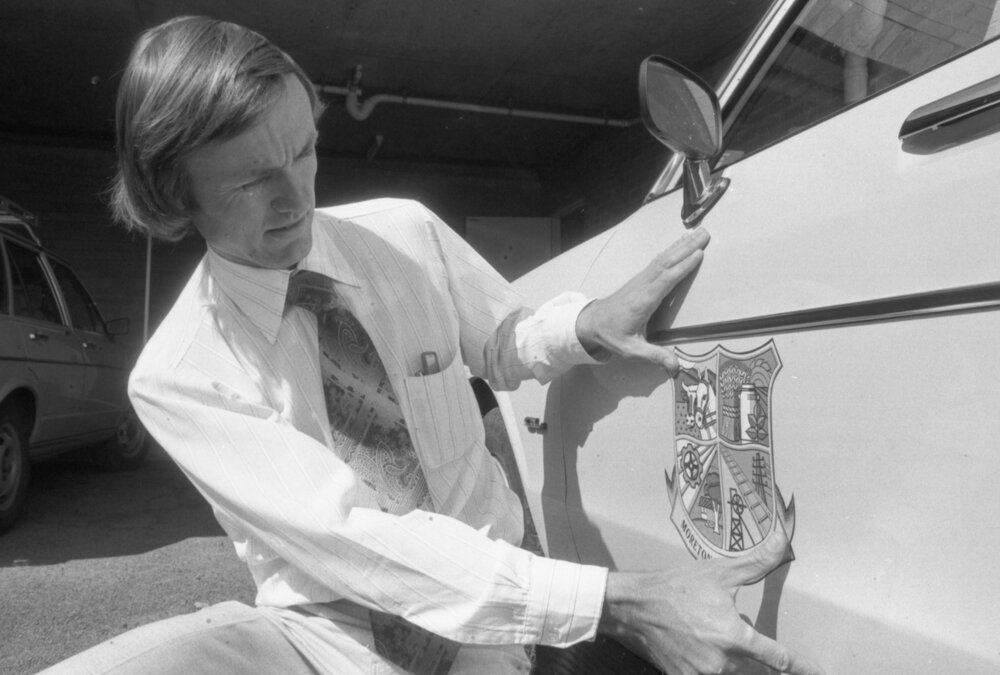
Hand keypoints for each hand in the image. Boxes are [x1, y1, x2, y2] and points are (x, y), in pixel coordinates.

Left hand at [575, 227, 709, 375]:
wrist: (591, 323)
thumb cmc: (612, 336)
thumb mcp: (631, 350)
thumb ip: (654, 356)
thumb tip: (676, 366)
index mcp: (642, 301)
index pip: (665, 280)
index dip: (682, 267)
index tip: (698, 254)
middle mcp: (642, 286)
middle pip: (667, 262)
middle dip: (687, 247)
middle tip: (706, 233)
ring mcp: (641, 280)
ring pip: (664, 258)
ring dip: (682, 244)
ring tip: (700, 232)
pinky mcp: (641, 279)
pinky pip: (659, 260)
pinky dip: (673, 249)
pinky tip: (682, 242)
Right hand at [599, 525, 825, 674]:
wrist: (633, 607)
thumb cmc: (676, 587)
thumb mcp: (718, 572)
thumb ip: (756, 564)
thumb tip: (783, 543)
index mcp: (735, 639)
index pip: (778, 659)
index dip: (800, 666)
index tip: (817, 671)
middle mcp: (721, 663)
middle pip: (755, 667)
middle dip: (754, 653)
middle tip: (731, 628)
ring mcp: (701, 674)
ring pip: (732, 671)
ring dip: (732, 656)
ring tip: (708, 629)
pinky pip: (707, 674)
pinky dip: (711, 662)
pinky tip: (696, 640)